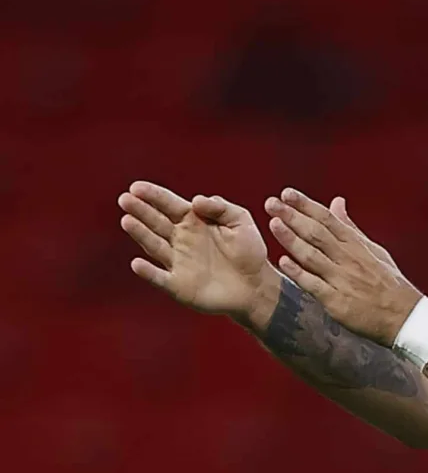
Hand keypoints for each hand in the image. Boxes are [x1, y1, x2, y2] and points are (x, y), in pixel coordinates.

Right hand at [118, 181, 278, 322]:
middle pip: (156, 222)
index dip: (154, 195)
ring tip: (127, 220)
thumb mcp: (241, 221)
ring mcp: (178, 262)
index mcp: (195, 222)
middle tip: (125, 199)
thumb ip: (220, 207)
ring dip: (140, 234)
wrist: (256, 286)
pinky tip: (137, 263)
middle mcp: (181, 240)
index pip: (169, 205)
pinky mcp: (178, 285)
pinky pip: (159, 278)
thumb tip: (195, 200)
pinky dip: (147, 272)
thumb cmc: (249, 252)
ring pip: (154, 245)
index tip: (137, 187)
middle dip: (140, 210)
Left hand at [265, 188, 421, 345]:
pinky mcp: (337, 301)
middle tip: (272, 203)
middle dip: (293, 216)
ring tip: (274, 224)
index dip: (306, 205)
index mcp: (356, 245)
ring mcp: (342, 279)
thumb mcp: (373, 250)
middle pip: (317, 233)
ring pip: (312, 255)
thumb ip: (350, 227)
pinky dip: (299, 273)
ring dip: (292, 239)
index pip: (328, 219)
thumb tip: (336, 202)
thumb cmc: (388, 283)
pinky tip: (283, 262)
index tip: (287, 193)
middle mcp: (348, 258)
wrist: (404, 316)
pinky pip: (314, 284)